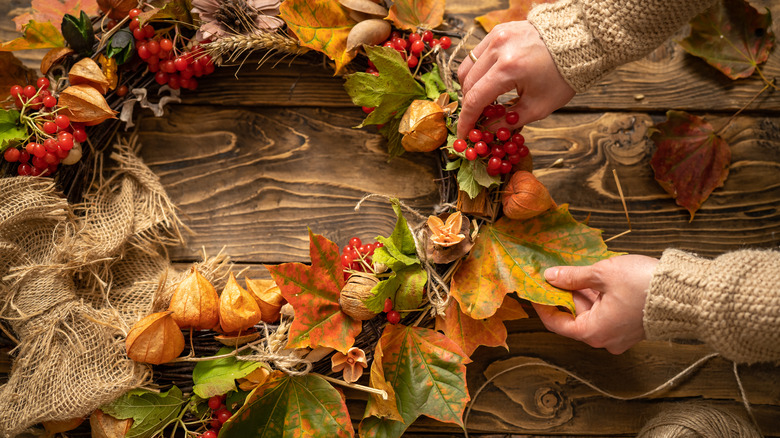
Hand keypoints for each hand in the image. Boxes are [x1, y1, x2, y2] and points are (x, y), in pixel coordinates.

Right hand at [456, 21, 574, 139]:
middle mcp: (497, 48)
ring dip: (471, 87)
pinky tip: (491, 81)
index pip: (474, 99)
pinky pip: (477, 54)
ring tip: (485, 100)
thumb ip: (508, 120)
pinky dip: (478, 71)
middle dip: (470, 104)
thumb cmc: (562, 76)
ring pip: (467, 67)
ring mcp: (496, 35)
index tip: (464, 134)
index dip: (466, 120)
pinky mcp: (498, 30)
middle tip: (478, 118)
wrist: (579, 43)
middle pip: (467, 83)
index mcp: (508, 69)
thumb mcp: (538, 107)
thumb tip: (486, 130)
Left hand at [532, 255, 658, 353]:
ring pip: (592, 314)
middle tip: (554, 274)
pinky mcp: (632, 328)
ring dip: (582, 294)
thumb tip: (551, 276)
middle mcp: (605, 339)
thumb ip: (573, 277)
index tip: (535, 289)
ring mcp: (620, 336)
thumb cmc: (644, 284)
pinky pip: (607, 314)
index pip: (556, 323)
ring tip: (575, 272)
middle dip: (564, 295)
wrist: (687, 293)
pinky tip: (595, 279)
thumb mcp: (602, 274)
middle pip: (574, 317)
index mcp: (594, 332)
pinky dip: (598, 298)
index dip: (543, 305)